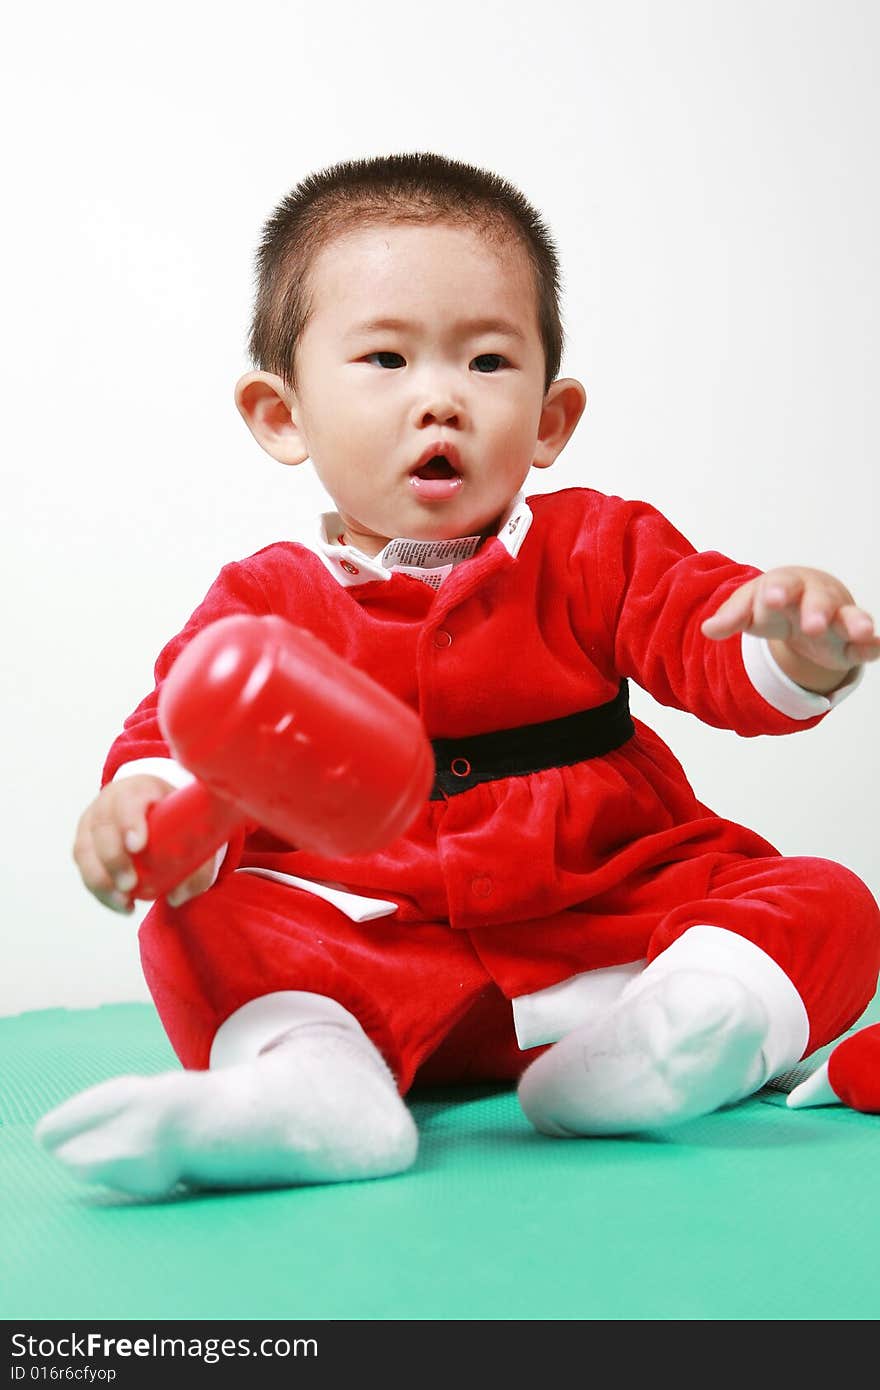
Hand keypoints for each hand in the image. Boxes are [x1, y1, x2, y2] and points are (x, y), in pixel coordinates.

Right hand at [73, 776, 217, 913]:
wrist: (152, 802)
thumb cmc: (176, 816)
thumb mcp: (194, 829)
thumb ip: (197, 865)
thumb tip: (177, 897)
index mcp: (139, 789)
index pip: (129, 801)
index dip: (130, 822)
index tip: (138, 846)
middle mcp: (109, 801)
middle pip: (103, 827)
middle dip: (113, 859)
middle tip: (130, 885)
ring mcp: (92, 820)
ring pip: (85, 849)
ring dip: (101, 880)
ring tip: (124, 902)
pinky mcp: (84, 841)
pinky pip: (84, 867)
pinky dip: (100, 889)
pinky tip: (121, 904)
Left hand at [701, 566, 879, 689]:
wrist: (803, 601)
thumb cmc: (773, 601)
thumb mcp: (749, 607)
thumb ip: (731, 617)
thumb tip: (708, 629)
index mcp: (785, 587)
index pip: (780, 586)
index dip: (777, 592)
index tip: (772, 600)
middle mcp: (815, 599)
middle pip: (818, 601)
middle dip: (816, 610)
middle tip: (812, 624)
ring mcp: (836, 620)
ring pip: (849, 618)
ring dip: (856, 623)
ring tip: (862, 631)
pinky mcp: (850, 643)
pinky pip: (866, 644)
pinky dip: (872, 645)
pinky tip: (874, 646)